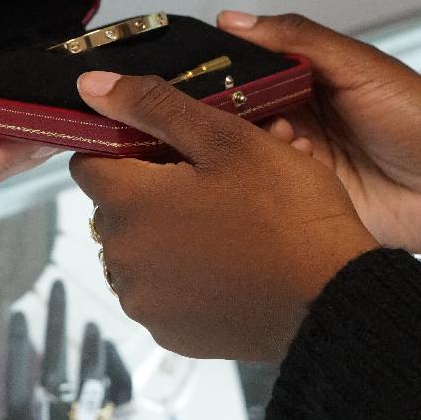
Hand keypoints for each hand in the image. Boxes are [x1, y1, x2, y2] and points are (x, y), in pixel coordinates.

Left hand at [70, 72, 375, 361]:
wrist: (332, 301)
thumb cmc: (289, 217)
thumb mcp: (227, 139)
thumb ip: (154, 107)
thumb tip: (92, 87)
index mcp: (127, 202)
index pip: (88, 162)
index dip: (123, 146)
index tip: (164, 144)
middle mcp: (121, 257)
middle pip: (115, 207)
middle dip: (153, 189)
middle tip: (213, 181)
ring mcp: (144, 301)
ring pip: (140, 248)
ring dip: (168, 233)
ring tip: (226, 222)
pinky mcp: (170, 333)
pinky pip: (162, 290)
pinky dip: (183, 274)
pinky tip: (228, 262)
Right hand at [218, 12, 420, 263]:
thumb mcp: (362, 68)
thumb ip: (298, 39)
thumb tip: (234, 19)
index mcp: (308, 75)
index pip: (246, 64)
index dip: (220, 65)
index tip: (196, 68)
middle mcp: (296, 113)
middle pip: (234, 107)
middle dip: (229, 107)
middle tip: (233, 108)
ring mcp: (296, 156)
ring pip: (244, 144)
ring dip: (255, 139)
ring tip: (286, 135)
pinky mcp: (299, 195)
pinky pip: (264, 182)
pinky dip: (271, 173)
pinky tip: (298, 164)